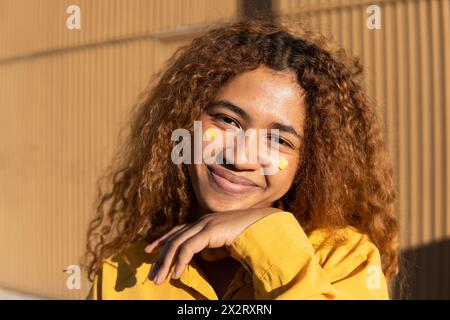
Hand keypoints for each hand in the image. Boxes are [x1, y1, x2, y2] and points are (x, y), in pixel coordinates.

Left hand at [144, 207, 280, 284]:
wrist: (264, 225)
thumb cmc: (247, 235)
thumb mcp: (225, 245)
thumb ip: (212, 249)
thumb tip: (202, 258)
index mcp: (204, 222)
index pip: (177, 231)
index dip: (162, 240)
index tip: (149, 251)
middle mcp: (202, 221)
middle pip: (174, 239)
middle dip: (160, 257)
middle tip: (151, 275)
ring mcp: (205, 224)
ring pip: (177, 243)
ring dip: (166, 263)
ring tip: (158, 280)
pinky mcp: (210, 230)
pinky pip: (189, 248)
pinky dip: (180, 261)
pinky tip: (176, 274)